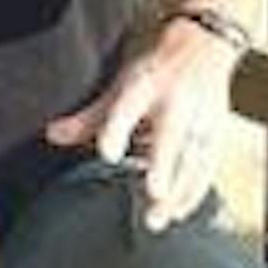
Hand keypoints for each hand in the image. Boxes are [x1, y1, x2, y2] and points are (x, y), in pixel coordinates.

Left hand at [46, 17, 237, 230]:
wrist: (204, 49)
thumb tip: (53, 135)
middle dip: (164, 166)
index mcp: (147, 86)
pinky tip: (177, 213)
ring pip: (193, 159)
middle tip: (154, 194)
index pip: (128, 108)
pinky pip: (206, 169)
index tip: (107, 154)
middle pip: (170, 137)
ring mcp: (200, 120)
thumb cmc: (156, 72)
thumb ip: (89, 118)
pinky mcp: (214, 135)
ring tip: (159, 218)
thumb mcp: (120, 86)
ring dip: (178, 191)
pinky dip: (193, 193)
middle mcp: (177, 103)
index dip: (118, 130)